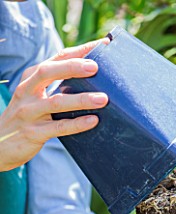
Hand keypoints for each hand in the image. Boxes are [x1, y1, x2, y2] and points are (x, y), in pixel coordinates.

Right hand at [0, 39, 108, 171]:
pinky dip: (76, 124)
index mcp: (30, 79)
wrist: (0, 145)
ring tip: (103, 99)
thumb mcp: (34, 98)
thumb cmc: (26, 119)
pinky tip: (92, 121)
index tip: (101, 45)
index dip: (79, 51)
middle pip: (48, 72)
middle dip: (72, 67)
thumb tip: (90, 83)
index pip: (56, 59)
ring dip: (81, 100)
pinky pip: (58, 127)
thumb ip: (55, 88)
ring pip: (56, 102)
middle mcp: (27, 92)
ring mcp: (29, 112)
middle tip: (96, 67)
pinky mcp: (33, 133)